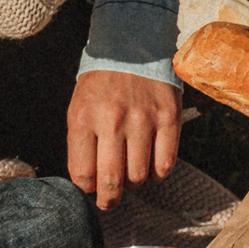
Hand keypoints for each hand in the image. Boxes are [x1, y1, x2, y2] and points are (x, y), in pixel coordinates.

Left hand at [66, 70, 181, 209]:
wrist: (133, 45)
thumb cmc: (102, 82)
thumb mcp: (79, 106)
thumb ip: (81, 142)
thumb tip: (89, 183)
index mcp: (83, 117)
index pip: (82, 173)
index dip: (86, 188)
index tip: (90, 189)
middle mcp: (112, 120)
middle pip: (111, 181)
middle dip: (108, 200)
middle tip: (109, 202)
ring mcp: (143, 119)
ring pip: (139, 176)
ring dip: (133, 182)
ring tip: (130, 171)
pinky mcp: (169, 118)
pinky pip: (165, 165)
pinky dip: (157, 173)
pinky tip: (150, 165)